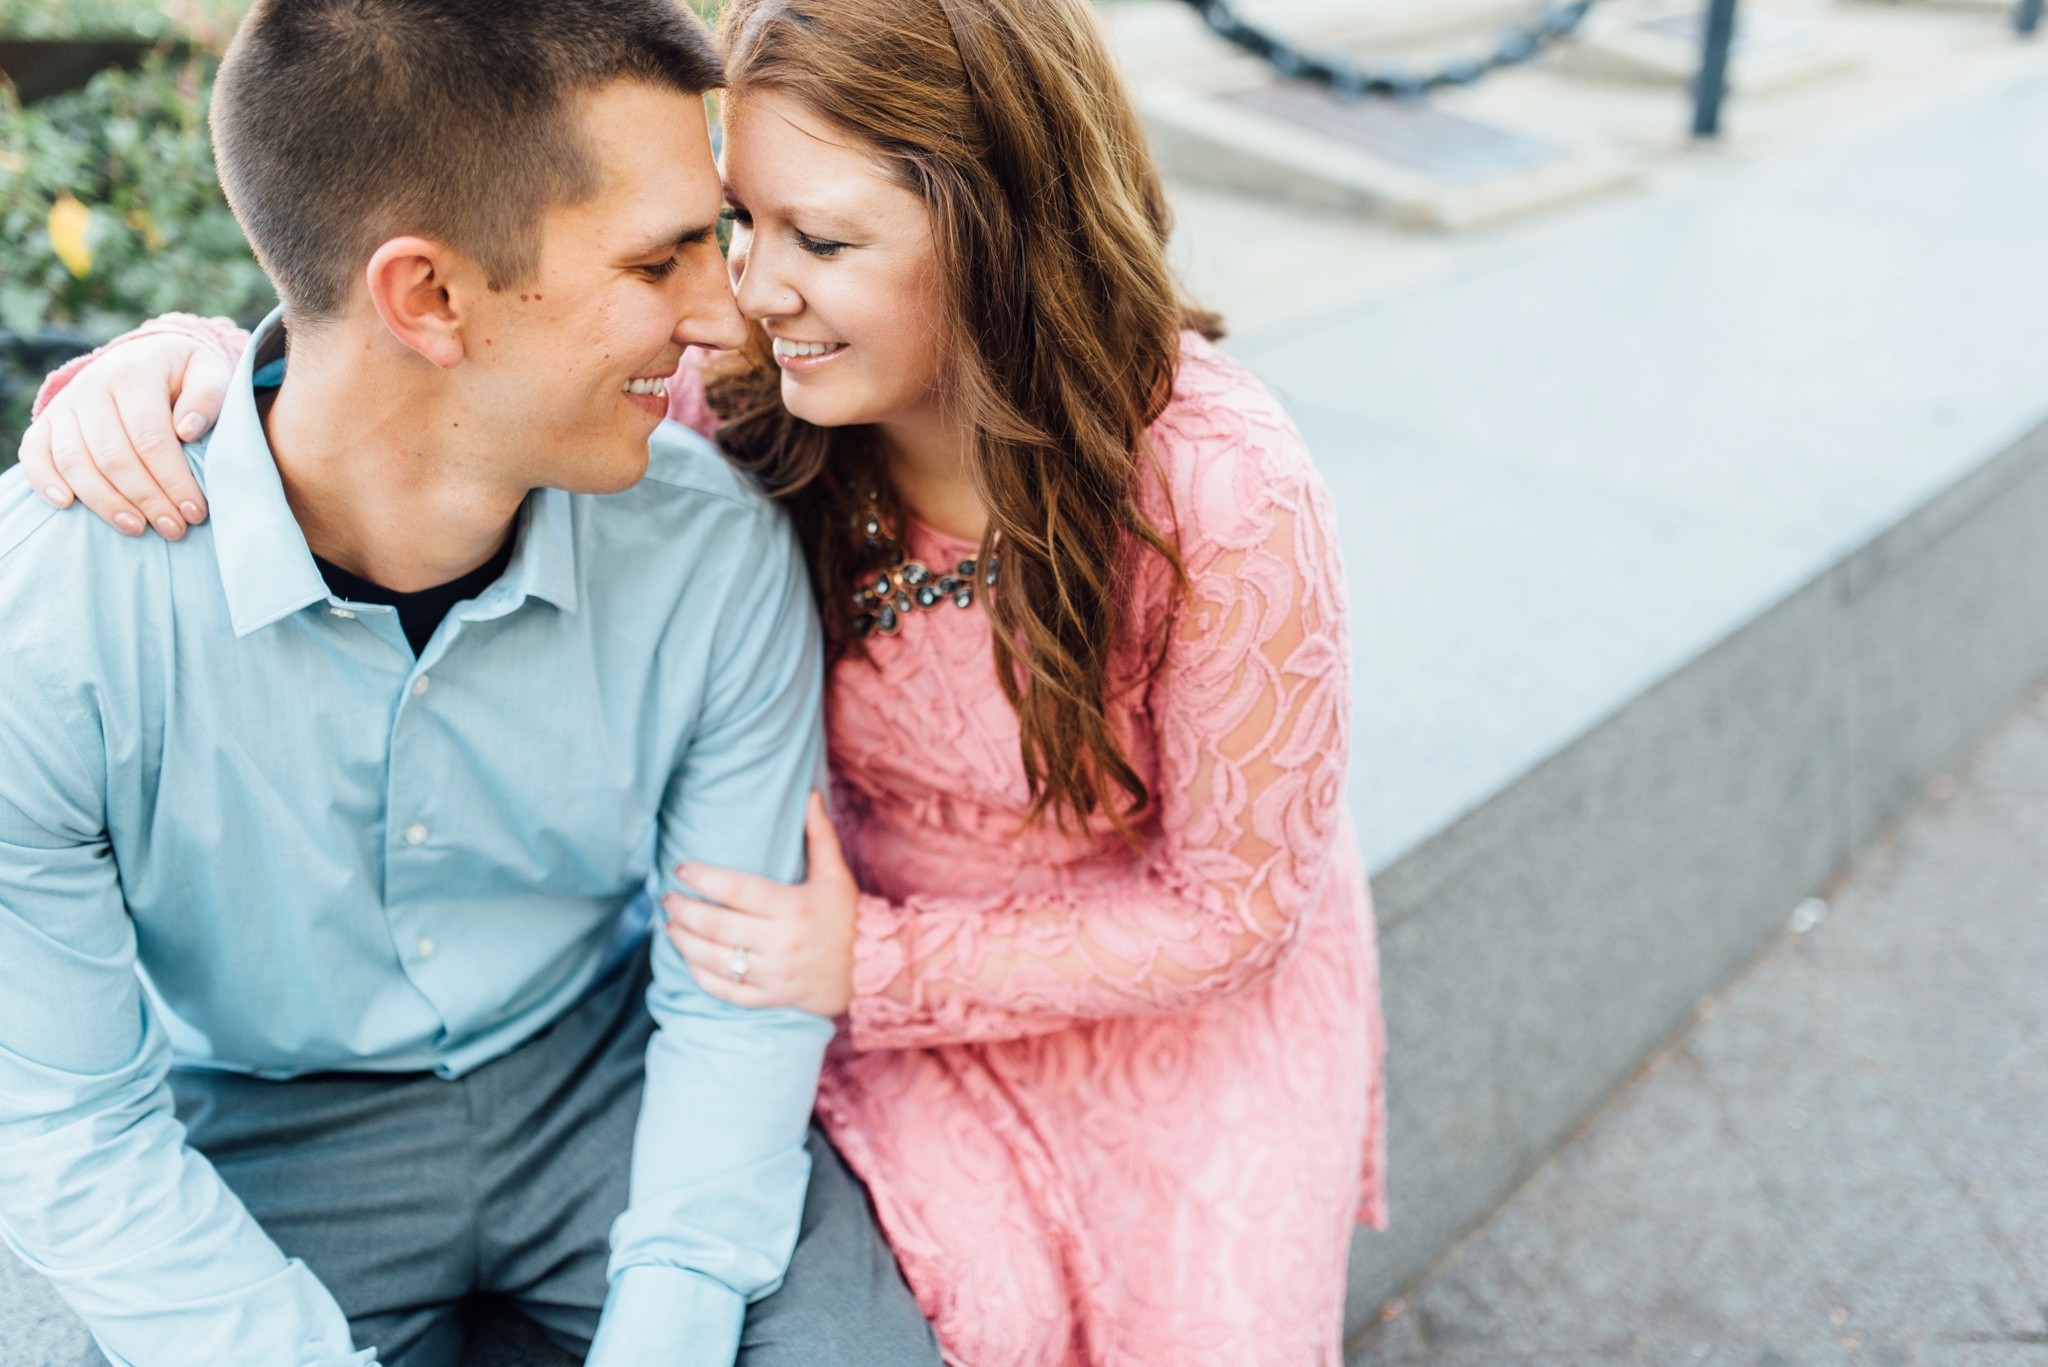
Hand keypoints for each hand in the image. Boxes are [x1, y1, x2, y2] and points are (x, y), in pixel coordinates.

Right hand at [17, 333, 229, 539]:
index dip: (173, 479)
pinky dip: (44, 481)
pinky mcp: (47, 421)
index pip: (150, 438)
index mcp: (132, 374)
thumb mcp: (209, 372)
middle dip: (145, 499)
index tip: (195, 511)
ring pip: (75, 461)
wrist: (145, 356)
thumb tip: (188, 430)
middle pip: (113, 456)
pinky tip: (66, 506)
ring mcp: (64, 405)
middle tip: (173, 529)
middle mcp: (91, 387)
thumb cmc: (184, 374)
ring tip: (135, 529)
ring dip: (104, 502)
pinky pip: (35, 453)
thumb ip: (207, 397)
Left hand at [662, 792, 858, 1015]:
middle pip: (717, 926)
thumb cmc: (848, 917)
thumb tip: (810, 794)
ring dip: (684, 942)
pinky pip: (727, 991)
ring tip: (668, 925)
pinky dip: (701, 976)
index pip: (736, 890)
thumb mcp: (836, 874)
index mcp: (794, 908)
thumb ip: (820, 834)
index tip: (680, 869)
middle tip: (666, 897)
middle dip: (684, 910)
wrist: (871, 972)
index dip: (703, 878)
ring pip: (716, 959)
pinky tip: (688, 959)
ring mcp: (775, 974)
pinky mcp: (772, 998)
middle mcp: (782, 942)